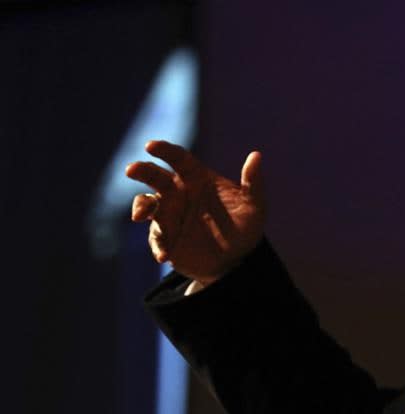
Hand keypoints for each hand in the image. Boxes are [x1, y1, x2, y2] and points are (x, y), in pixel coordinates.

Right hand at [125, 140, 264, 284]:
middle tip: (131, 169)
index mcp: (198, 179)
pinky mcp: (165, 237)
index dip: (165, 151)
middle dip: (143, 171)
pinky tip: (164, 255)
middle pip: (156, 177)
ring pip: (148, 205)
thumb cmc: (244, 227)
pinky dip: (158, 246)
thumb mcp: (254, 207)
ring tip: (140, 215)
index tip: (150, 146)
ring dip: (141, 207)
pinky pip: (157, 239)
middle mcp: (179, 193)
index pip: (179, 159)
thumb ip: (253, 182)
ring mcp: (169, 215)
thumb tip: (257, 155)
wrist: (236, 260)